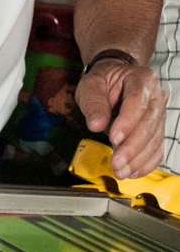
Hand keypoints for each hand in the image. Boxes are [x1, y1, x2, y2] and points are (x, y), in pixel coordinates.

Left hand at [75, 60, 166, 178]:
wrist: (116, 80)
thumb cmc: (104, 81)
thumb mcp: (90, 85)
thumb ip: (92, 102)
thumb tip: (96, 125)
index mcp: (142, 79)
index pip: (138, 102)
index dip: (127, 122)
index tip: (114, 138)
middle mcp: (156, 97)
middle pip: (149, 124)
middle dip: (132, 147)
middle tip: (116, 163)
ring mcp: (160, 114)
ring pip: (154, 140)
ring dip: (137, 160)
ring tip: (120, 172)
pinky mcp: (158, 130)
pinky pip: (157, 150)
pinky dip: (145, 163)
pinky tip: (132, 172)